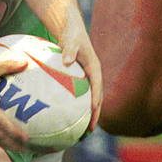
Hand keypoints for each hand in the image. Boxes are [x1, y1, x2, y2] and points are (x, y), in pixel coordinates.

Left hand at [56, 11, 102, 135]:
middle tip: (87, 131)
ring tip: (78, 131)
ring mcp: (86, 78)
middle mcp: (92, 75)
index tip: (92, 115)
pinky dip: (74, 106)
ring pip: (88, 99)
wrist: (71, 29)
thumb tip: (66, 62)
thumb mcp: (71, 39)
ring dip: (85, 115)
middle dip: (93, 115)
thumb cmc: (71, 34)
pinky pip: (78, 95)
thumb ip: (69, 49)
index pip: (97, 88)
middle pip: (96, 98)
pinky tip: (64, 116)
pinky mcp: (78, 79)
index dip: (96, 102)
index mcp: (94, 68)